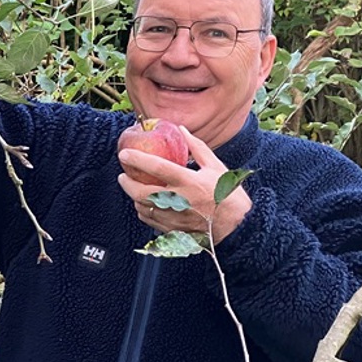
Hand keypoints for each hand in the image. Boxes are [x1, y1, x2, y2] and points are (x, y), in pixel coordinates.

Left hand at [117, 126, 251, 242]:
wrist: (238, 228)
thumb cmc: (228, 196)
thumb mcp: (216, 167)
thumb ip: (196, 148)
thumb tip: (182, 130)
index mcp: (188, 182)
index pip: (156, 167)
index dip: (137, 159)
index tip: (124, 154)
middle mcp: (178, 200)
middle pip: (141, 192)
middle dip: (127, 183)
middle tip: (123, 175)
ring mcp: (174, 217)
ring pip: (142, 208)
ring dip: (134, 198)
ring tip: (134, 188)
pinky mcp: (173, 230)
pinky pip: (150, 220)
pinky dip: (144, 211)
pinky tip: (146, 204)